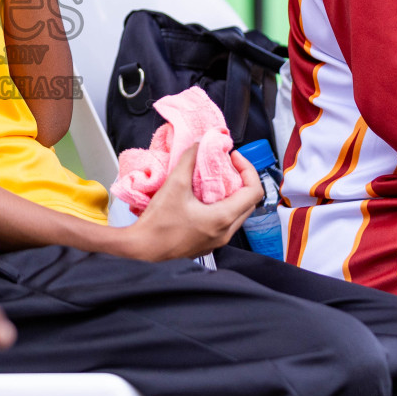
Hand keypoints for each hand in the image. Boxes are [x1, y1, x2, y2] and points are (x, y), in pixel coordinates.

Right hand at [121, 145, 262, 261]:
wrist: (142, 250)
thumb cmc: (157, 224)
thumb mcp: (174, 185)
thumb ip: (189, 160)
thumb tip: (199, 145)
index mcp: (222, 218)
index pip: (254, 192)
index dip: (248, 170)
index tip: (234, 158)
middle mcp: (224, 232)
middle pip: (248, 203)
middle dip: (241, 181)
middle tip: (226, 167)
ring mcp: (217, 241)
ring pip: (237, 214)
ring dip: (231, 195)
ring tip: (213, 180)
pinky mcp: (207, 244)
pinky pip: (224, 224)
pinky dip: (220, 208)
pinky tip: (202, 199)